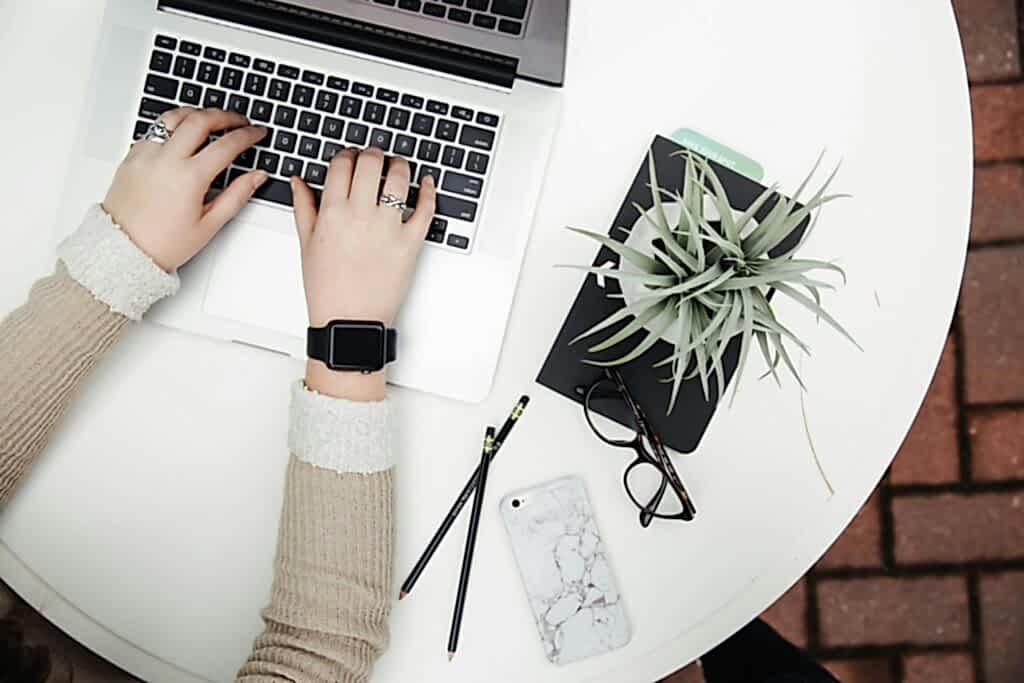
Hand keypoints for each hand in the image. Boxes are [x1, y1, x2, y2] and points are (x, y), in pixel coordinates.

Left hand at [102, 107, 268, 271]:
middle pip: (201, 120)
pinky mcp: (132, 156)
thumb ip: (237, 195)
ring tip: (211, 119)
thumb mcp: (209, 224)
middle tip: (239, 120)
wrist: (123, 250)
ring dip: (197, 113)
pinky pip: (155, 129)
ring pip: (174, 117)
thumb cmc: (163, 243)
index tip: (257, 133)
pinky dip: (173, 125)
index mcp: (189, 178)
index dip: (248, 135)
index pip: (227, 145)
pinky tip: (182, 134)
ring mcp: (146, 155)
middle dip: (226, 115)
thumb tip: (257, 177)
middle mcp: (165, 160)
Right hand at [291, 147, 436, 399]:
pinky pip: (425, 209)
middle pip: (371, 162)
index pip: (342, 164)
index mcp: (332, 213)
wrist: (349, 321)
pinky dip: (429, 191)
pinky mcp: (410, 243)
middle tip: (375, 157)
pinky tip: (426, 183)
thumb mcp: (306, 245)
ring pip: (399, 179)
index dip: (348, 154)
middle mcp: (360, 216)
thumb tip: (299, 181)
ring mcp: (388, 228)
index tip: (351, 157)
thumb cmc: (327, 289)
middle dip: (373, 153)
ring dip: (400, 165)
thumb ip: (303, 207)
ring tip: (398, 166)